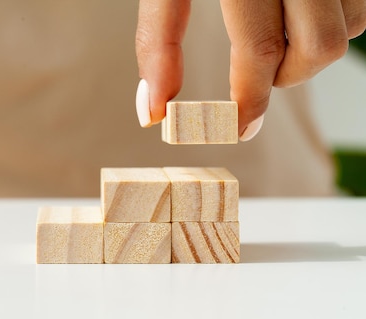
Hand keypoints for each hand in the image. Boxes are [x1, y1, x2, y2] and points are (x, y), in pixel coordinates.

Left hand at [135, 0, 365, 140]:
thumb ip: (157, 40)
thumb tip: (152, 111)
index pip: (259, 48)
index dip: (251, 100)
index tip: (240, 128)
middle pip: (319, 48)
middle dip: (286, 77)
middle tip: (256, 74)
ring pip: (349, 28)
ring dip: (311, 49)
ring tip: (276, 34)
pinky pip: (363, 3)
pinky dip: (334, 19)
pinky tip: (300, 9)